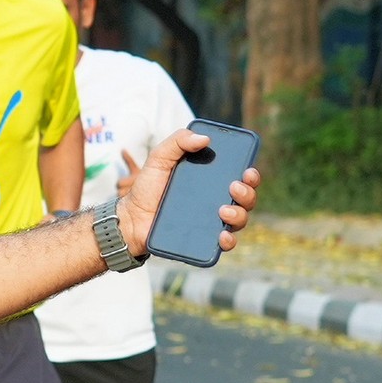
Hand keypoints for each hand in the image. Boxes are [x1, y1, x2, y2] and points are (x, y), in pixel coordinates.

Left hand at [115, 129, 257, 257]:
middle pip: (246, 198)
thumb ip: (177, 142)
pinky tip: (222, 235)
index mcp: (211, 180)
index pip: (241, 177)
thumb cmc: (147, 188)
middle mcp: (217, 201)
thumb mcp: (159, 159)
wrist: (130, 219)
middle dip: (247, 193)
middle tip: (234, 187)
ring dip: (239, 215)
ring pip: (240, 220)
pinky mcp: (204, 240)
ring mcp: (212, 222)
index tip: (247, 171)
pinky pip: (225, 243)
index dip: (251, 175)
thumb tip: (204, 139)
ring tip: (223, 211)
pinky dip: (229, 241)